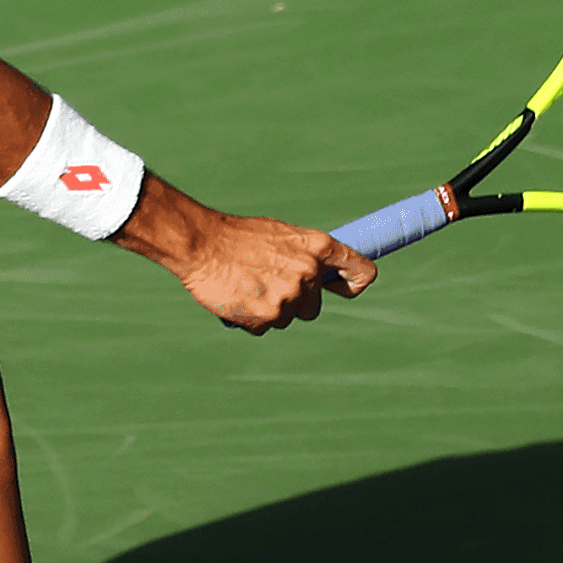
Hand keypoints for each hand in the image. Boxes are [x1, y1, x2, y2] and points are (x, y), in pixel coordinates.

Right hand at [110, 173, 376, 333]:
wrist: (200, 243)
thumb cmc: (239, 236)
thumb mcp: (282, 235)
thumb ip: (306, 256)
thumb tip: (325, 276)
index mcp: (318, 247)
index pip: (361, 272)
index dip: (354, 284)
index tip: (343, 288)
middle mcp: (310, 272)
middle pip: (314, 308)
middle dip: (294, 303)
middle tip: (266, 284)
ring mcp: (290, 295)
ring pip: (289, 318)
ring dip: (271, 310)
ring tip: (248, 286)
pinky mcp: (269, 315)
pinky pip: (266, 327)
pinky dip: (252, 319)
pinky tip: (237, 297)